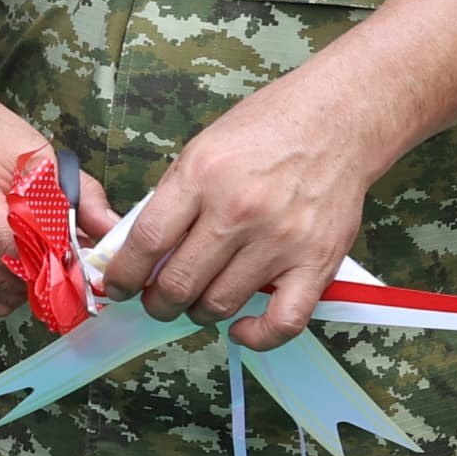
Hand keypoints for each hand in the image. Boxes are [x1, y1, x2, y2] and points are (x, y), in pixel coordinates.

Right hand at [0, 96, 115, 318]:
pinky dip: (5, 282)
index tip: (77, 256)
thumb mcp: (39, 154)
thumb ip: (81, 194)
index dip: (49, 259)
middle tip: (67, 256)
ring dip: (24, 282)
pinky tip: (18, 256)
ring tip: (42, 253)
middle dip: (42, 274)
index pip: (11, 250)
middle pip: (3, 278)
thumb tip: (114, 231)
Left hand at [101, 77, 377, 350]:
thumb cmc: (268, 130)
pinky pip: (282, 322)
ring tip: (197, 302)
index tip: (118, 287)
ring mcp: (279, 240)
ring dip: (198, 313)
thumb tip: (141, 251)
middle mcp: (239, 211)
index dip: (123, 275)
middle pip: (178, 283)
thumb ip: (174, 199)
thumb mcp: (203, 148)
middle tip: (156, 300)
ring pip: (219, 304)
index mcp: (203, 176)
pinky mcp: (316, 262)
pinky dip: (256, 336)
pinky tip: (241, 328)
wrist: (338, 119)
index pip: (146, 242)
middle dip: (156, 302)